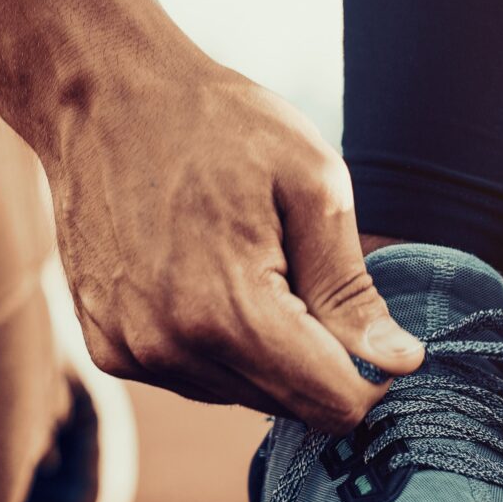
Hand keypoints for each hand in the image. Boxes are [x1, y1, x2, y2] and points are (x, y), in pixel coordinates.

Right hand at [44, 58, 426, 432]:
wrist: (102, 95)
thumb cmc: (215, 123)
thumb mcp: (310, 183)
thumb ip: (351, 287)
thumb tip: (399, 361)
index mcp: (228, 310)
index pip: (335, 404)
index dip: (372, 371)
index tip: (369, 319)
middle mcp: (171, 348)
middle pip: (291, 406)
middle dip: (317, 357)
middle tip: (301, 269)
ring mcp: (132, 352)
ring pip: (243, 395)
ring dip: (266, 350)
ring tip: (246, 260)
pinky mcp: (107, 348)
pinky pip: (194, 377)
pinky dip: (218, 342)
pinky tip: (205, 273)